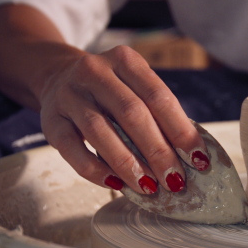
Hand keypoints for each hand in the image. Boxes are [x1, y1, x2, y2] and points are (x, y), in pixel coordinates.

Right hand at [39, 45, 209, 193]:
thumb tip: (190, 155)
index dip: (180, 130)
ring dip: (128, 164)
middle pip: (132, 114)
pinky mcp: (49, 120)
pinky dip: (95, 170)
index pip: (159, 96)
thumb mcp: (134, 87)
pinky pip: (72, 149)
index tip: (198, 158)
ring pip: (101, 131)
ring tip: (149, 187)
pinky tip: (115, 184)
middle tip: (175, 180)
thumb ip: (159, 113)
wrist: (57, 76)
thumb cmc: (110, 90)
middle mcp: (95, 71)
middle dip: (158, 151)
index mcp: (125, 60)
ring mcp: (69, 95)